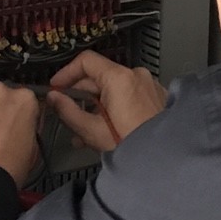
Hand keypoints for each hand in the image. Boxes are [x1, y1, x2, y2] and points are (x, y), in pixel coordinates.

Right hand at [46, 51, 166, 152]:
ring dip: (96, 106)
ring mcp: (149, 85)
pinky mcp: (157, 98)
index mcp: (119, 78)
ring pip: (113, 89)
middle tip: (66, 114)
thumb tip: (53, 97)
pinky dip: (114, 108)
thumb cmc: (131, 145)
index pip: (86, 61)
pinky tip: (106, 130)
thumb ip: (68, 111)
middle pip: (99, 77)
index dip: (66, 72)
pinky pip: (129, 96)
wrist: (167, 159)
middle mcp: (136, 75)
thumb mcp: (92, 130)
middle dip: (80, 96)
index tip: (56, 88)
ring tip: (84, 132)